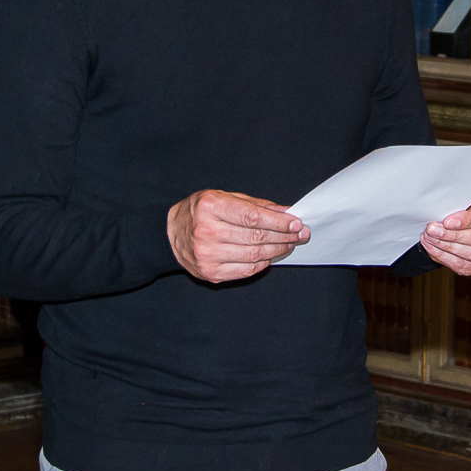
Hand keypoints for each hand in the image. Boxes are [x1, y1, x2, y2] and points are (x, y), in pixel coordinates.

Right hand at [167, 189, 308, 283]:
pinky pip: (245, 270)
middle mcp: (206, 231)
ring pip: (253, 256)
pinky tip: (271, 256)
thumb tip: (286, 212)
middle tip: (301, 234)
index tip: (296, 223)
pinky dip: (263, 263)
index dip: (278, 221)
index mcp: (210, 207)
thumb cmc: (199, 212)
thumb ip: (255, 205)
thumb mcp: (223, 197)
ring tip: (289, 244)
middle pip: (256, 237)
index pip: (252, 217)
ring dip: (277, 250)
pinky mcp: (210, 272)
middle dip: (283, 236)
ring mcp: (207, 255)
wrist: (169, 235)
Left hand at [419, 193, 470, 275]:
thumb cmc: (465, 206)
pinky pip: (468, 267)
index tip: (447, 222)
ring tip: (430, 239)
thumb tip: (439, 211)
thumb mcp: (464, 198)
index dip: (465, 220)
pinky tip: (434, 249)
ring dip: (448, 248)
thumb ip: (457, 204)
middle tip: (433, 230)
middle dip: (453, 236)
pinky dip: (447, 259)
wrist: (466, 220)